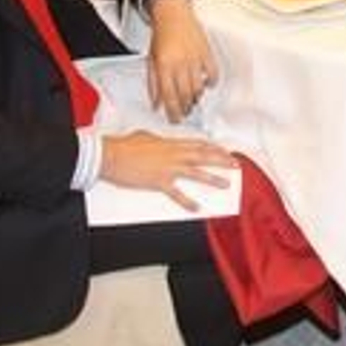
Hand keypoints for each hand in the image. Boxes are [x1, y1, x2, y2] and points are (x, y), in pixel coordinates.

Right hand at [100, 130, 236, 210]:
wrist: (109, 155)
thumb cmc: (123, 145)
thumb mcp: (144, 136)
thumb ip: (156, 140)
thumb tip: (158, 141)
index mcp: (171, 143)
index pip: (199, 144)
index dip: (214, 148)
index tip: (224, 151)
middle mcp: (174, 154)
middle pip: (204, 156)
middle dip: (222, 160)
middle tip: (236, 164)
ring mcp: (168, 168)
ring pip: (198, 173)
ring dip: (214, 179)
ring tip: (226, 184)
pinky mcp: (159, 182)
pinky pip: (177, 194)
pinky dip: (187, 202)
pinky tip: (197, 208)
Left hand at [147, 0, 217, 120]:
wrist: (173, 13)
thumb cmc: (161, 35)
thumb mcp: (150, 60)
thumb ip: (153, 84)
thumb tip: (156, 103)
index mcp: (164, 66)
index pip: (169, 96)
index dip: (172, 111)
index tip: (174, 119)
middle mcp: (180, 63)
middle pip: (186, 94)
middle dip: (185, 108)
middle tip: (185, 113)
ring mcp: (195, 58)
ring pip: (199, 87)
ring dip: (197, 98)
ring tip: (194, 101)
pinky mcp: (207, 52)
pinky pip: (213, 73)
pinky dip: (212, 82)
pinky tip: (208, 85)